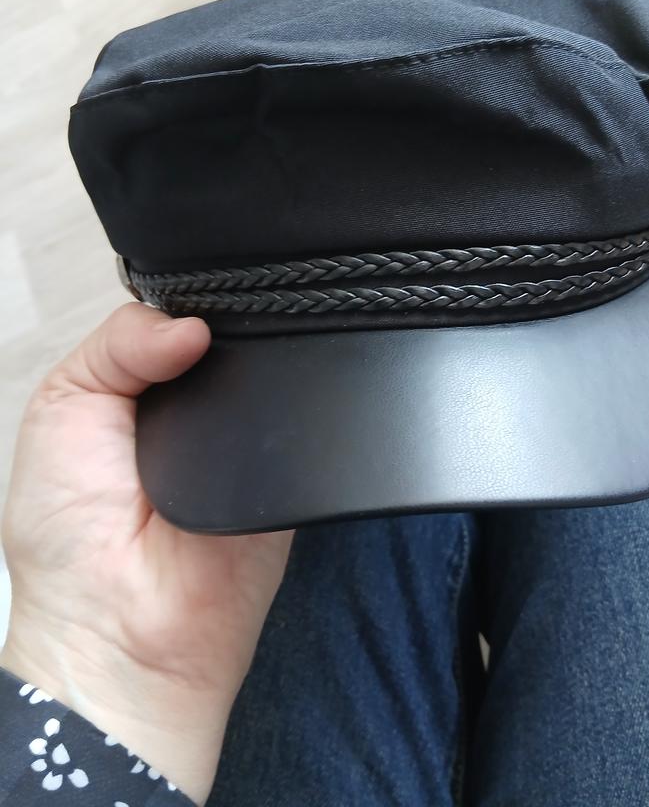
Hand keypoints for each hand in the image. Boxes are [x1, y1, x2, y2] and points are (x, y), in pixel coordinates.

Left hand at [0, 304, 292, 804]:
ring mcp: (249, 441)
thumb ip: (118, 343)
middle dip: (220, 334)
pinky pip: (300, 428)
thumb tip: (193, 325)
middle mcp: (202, 408)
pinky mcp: (290, 474)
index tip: (187, 310)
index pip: (186, 318)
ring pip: (270, 374)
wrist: (116, 627)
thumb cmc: (67, 531)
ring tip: (214, 398)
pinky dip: (283, 417)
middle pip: (234, 338)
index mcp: (149, 385)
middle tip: (195, 354)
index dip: (187, 306)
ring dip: (249, 374)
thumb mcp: (63, 403)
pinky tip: (252, 422)